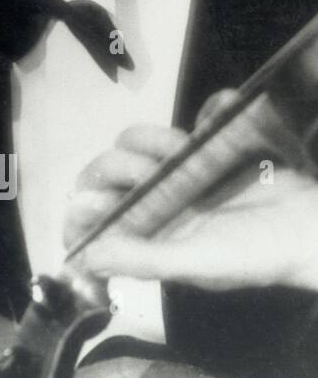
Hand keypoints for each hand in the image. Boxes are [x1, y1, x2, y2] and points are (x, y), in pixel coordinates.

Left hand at [66, 94, 317, 292]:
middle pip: (106, 172)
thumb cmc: (255, 255)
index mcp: (146, 234)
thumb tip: (86, 259)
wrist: (313, 230)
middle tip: (148, 174)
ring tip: (179, 151)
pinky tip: (211, 124)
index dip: (81, 208)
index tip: (87, 200)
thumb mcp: (198, 262)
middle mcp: (155, 203)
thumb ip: (142, 258)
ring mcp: (179, 173)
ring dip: (148, 140)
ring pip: (135, 143)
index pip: (93, 218)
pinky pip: (194, 121)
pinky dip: (205, 115)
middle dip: (116, 168)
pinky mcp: (208, 149)